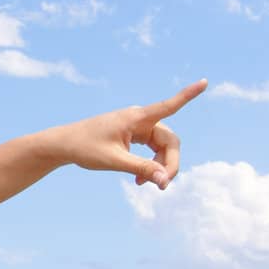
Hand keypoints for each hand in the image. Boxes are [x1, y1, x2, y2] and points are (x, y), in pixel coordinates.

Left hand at [46, 80, 206, 188]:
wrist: (64, 145)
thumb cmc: (85, 148)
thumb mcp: (114, 161)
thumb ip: (141, 169)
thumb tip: (164, 180)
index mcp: (136, 117)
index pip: (168, 106)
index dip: (188, 95)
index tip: (205, 81)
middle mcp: (139, 119)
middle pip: (170, 141)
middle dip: (169, 163)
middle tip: (163, 186)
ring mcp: (137, 127)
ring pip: (162, 147)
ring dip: (159, 166)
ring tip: (147, 184)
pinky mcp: (133, 136)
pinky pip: (151, 150)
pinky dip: (150, 165)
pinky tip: (141, 180)